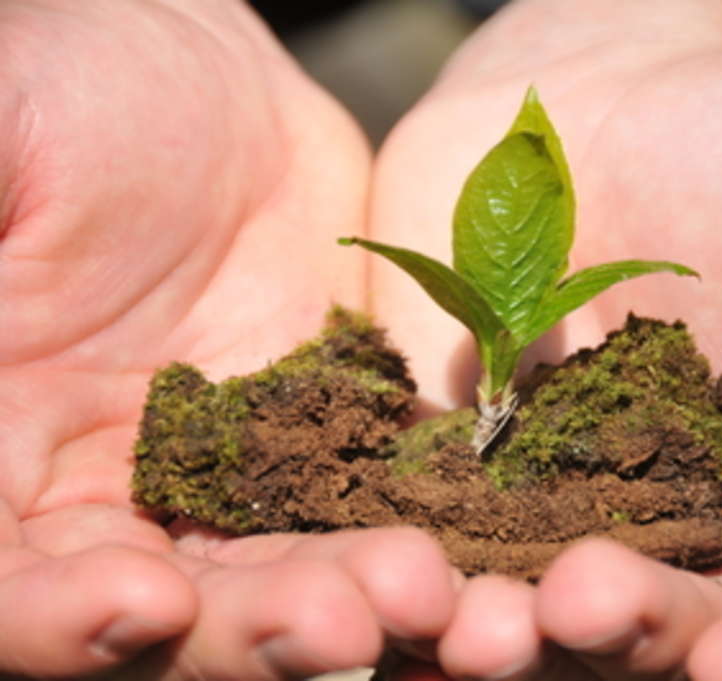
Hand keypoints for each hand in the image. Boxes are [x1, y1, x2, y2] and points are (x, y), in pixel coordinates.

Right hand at [0, 1, 454, 677]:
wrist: (204, 99)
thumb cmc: (63, 97)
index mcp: (0, 455)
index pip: (8, 585)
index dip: (58, 618)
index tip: (146, 602)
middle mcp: (100, 498)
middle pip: (164, 615)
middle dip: (247, 628)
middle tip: (341, 625)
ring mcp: (223, 484)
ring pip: (277, 579)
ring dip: (346, 601)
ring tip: (423, 591)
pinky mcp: (322, 452)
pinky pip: (366, 514)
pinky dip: (410, 539)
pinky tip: (467, 553)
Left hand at [370, 1, 721, 677]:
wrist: (626, 103)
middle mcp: (695, 548)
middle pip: (670, 648)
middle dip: (629, 647)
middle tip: (579, 616)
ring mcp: (570, 517)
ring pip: (540, 615)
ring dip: (508, 637)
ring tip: (475, 625)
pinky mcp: (466, 473)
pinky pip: (437, 541)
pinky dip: (414, 570)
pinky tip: (386, 576)